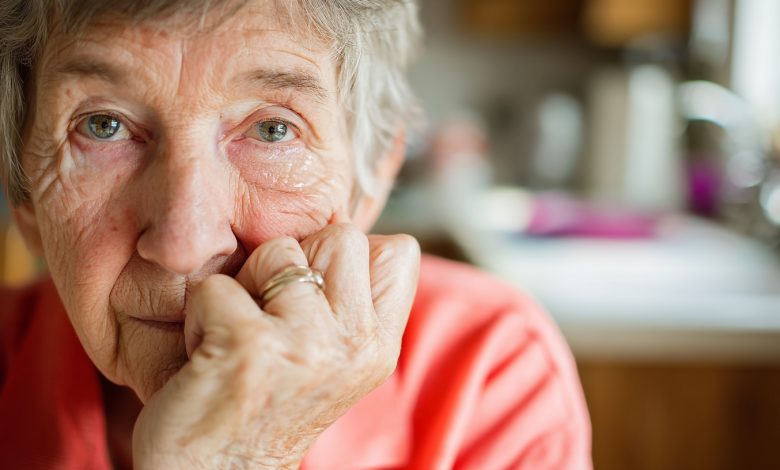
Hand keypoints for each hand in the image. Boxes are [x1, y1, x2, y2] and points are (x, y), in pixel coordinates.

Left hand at [132, 223, 419, 468]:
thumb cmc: (268, 408)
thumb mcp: (334, 362)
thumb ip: (350, 303)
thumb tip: (346, 233)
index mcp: (378, 346)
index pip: (399, 250)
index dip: (348, 258)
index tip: (316, 296)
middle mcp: (354, 343)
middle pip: (341, 236)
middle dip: (294, 264)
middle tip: (271, 314)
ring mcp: (305, 343)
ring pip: (276, 252)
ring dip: (243, 287)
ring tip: (238, 335)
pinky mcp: (249, 346)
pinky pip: (216, 286)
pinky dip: (201, 314)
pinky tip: (209, 354)